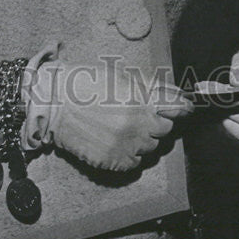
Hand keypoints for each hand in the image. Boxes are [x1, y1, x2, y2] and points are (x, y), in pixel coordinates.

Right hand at [22, 55, 190, 171]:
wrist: (54, 101)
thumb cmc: (85, 82)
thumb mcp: (120, 76)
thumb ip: (151, 87)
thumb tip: (177, 95)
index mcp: (140, 99)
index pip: (177, 108)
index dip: (182, 108)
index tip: (184, 108)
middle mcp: (136, 124)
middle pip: (165, 130)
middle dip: (157, 122)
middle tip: (140, 115)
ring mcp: (125, 145)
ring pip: (151, 148)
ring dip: (144, 138)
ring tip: (123, 127)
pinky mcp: (113, 161)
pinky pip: (135, 162)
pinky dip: (131, 153)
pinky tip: (117, 140)